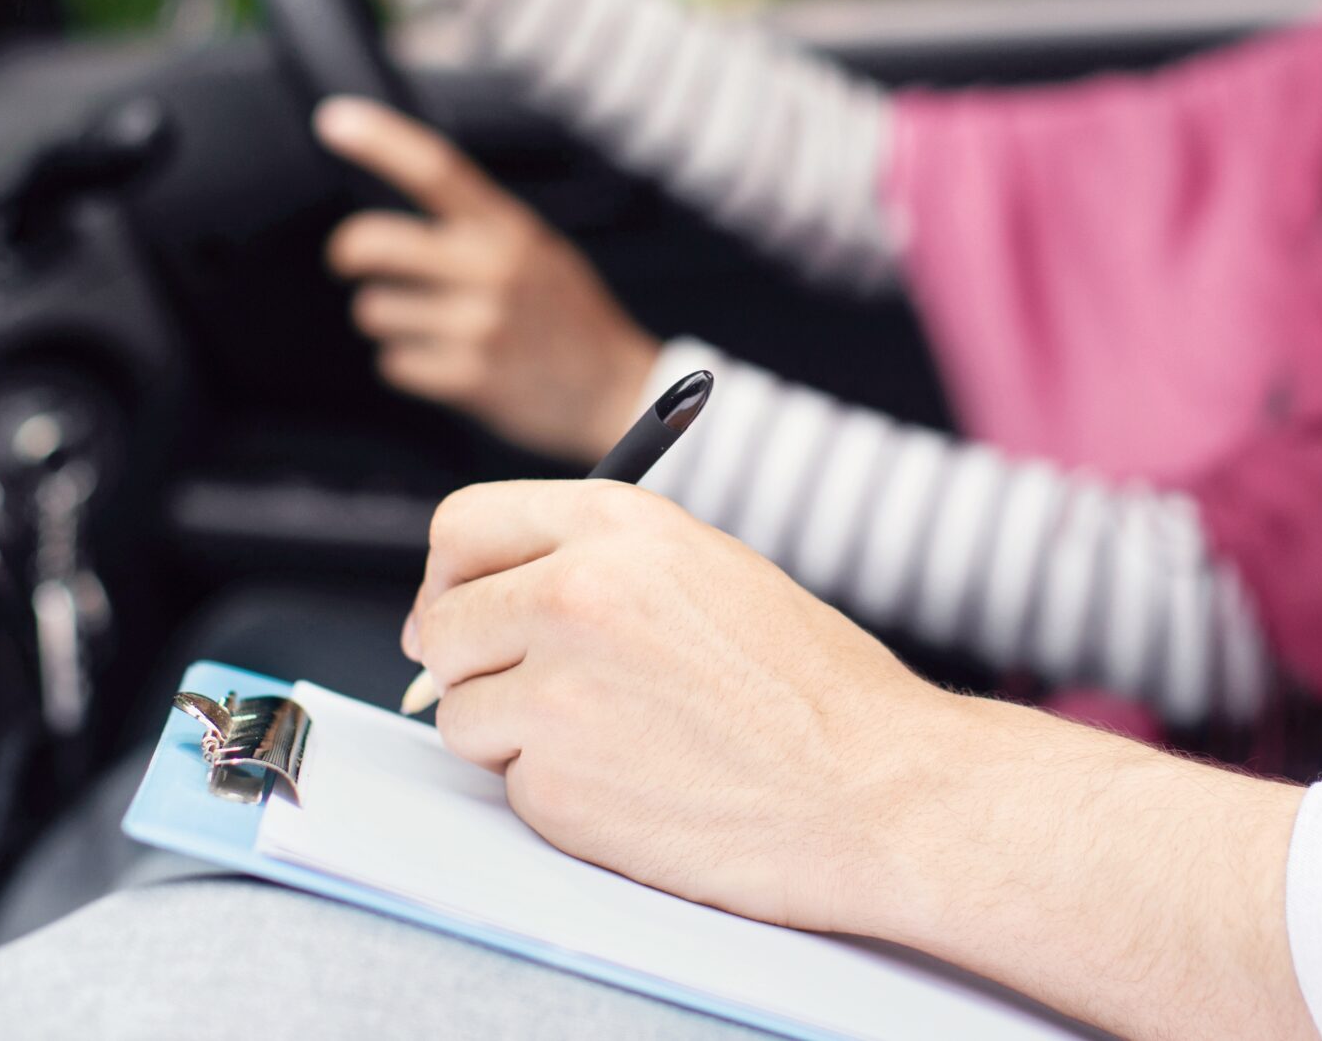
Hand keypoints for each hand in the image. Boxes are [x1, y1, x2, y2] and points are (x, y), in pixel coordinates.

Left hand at [317, 97, 659, 461]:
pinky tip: (448, 364)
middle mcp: (493, 269)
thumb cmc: (567, 316)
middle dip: (347, 252)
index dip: (381, 141)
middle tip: (349, 260)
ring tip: (433, 326)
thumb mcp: (537, 249)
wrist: (616, 391)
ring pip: (375, 310)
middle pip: (375, 242)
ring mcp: (480, 325)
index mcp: (509, 228)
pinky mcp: (469, 379)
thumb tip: (396, 204)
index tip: (333, 120)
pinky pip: (394, 363)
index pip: (437, 169)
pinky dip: (408, 364)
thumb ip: (478, 227)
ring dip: (389, 319)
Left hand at [402, 479, 1318, 1040]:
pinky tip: (637, 788)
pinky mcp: (554, 783)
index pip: (463, 526)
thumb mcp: (707, 573)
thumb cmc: (814, 689)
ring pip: (459, 713)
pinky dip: (555, 796)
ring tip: (616, 743)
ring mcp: (556, 690)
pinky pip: (509, 786)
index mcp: (617, 526)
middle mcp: (572, 593)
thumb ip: (597, 567)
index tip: (460, 610)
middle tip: (525, 693)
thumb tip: (493, 596)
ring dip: (512, 736)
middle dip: (470, 663)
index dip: (454, 576)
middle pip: (442, 624)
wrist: (879, 790)